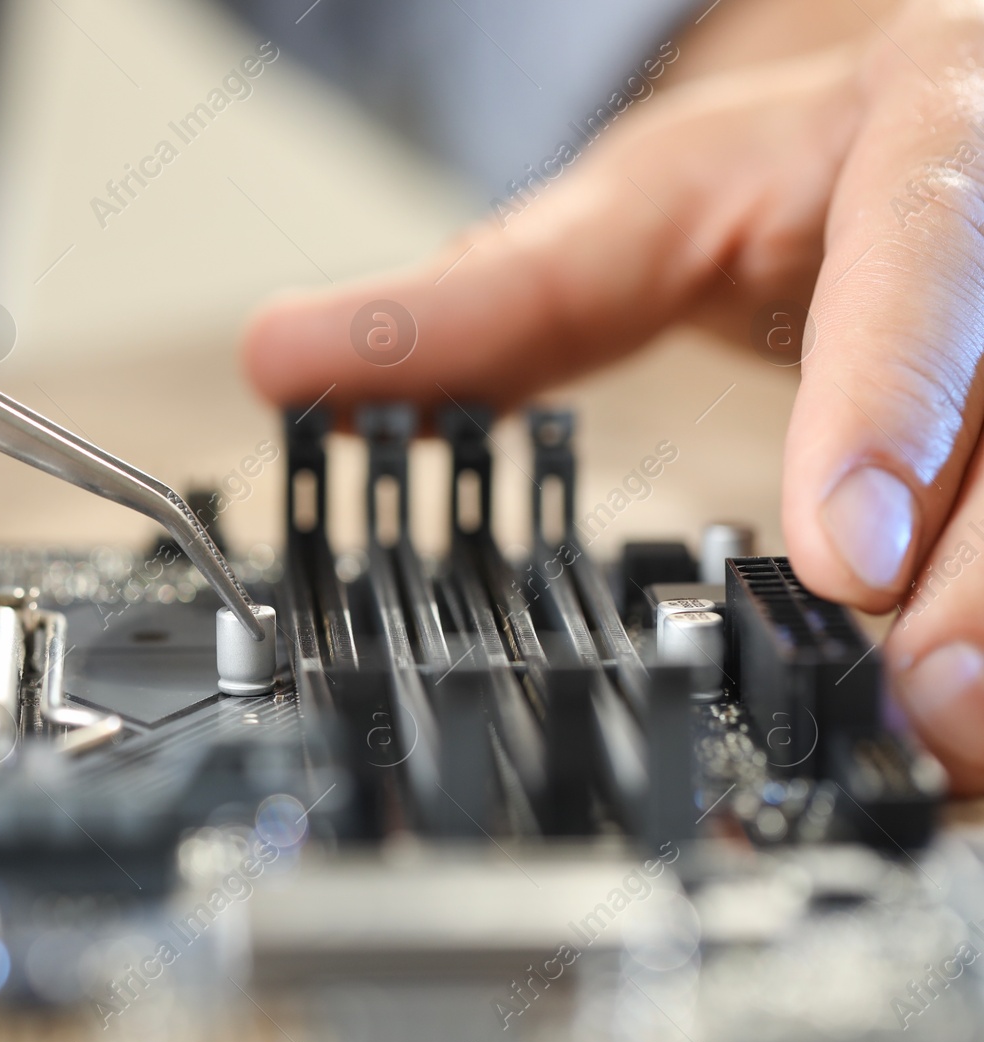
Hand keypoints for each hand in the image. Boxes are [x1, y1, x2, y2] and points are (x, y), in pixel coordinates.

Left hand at [242, 0, 983, 790]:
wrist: (905, 141)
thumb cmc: (783, 171)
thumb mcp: (634, 216)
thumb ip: (481, 300)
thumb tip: (284, 358)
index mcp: (920, 138)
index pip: (920, 252)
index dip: (889, 403)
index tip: (841, 555)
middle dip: (982, 569)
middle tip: (920, 705)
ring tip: (948, 748)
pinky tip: (963, 726)